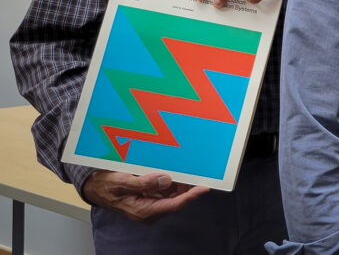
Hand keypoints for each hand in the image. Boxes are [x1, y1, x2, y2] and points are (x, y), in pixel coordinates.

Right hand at [82, 170, 208, 222]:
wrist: (95, 187)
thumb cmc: (106, 185)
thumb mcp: (122, 182)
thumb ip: (143, 183)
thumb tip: (166, 180)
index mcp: (144, 211)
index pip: (174, 205)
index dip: (190, 196)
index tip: (204, 187)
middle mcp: (150, 210)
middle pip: (177, 199)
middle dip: (188, 186)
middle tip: (196, 169)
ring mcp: (151, 204)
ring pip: (173, 194)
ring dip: (180, 182)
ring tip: (186, 167)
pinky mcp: (151, 197)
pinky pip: (167, 190)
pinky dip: (172, 181)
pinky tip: (175, 170)